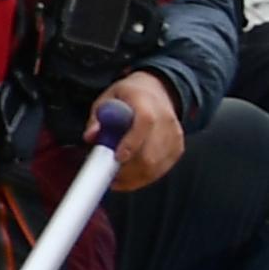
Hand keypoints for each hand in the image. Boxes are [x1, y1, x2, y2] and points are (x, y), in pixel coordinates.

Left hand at [95, 71, 183, 190]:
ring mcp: (174, 134)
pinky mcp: (178, 147)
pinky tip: (132, 174)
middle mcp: (164, 118)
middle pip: (152, 153)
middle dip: (129, 171)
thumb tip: (91, 136)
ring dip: (135, 177)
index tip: (117, 158)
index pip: (144, 123)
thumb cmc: (129, 97)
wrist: (159, 91)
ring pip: (157, 166)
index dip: (131, 143)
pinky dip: (146, 176)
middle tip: (111, 176)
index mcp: (144, 102)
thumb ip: (97, 118)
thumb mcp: (108, 98)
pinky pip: (162, 169)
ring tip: (118, 178)